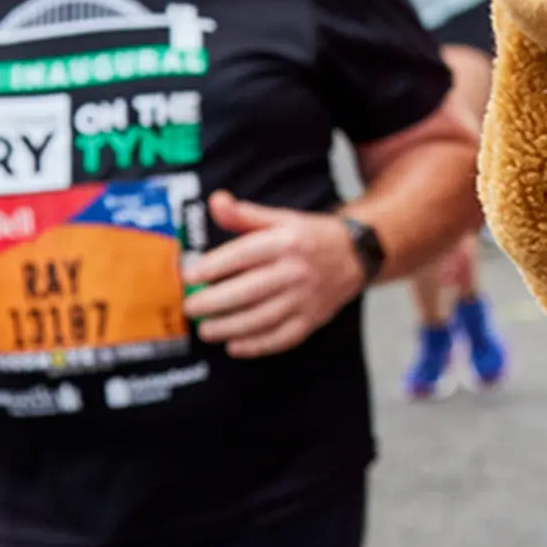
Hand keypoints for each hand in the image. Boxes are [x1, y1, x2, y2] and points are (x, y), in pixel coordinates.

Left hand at [184, 192, 364, 358]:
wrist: (357, 255)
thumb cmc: (310, 237)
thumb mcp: (281, 218)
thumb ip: (245, 214)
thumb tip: (216, 201)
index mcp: (286, 242)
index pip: (243, 255)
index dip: (213, 267)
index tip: (189, 276)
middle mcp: (296, 271)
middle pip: (248, 291)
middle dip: (214, 303)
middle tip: (190, 309)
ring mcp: (305, 298)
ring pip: (262, 318)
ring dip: (229, 327)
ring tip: (206, 330)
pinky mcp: (312, 320)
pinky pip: (282, 338)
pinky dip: (256, 346)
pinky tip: (234, 345)